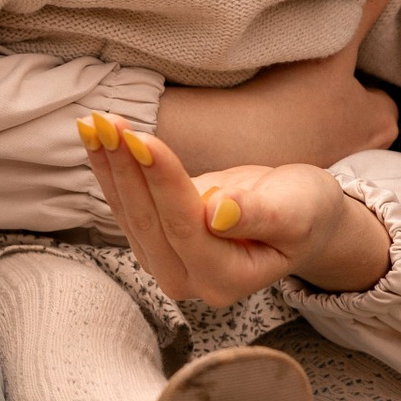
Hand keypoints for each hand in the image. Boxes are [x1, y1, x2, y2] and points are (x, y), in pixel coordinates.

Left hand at [77, 118, 389, 302]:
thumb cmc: (305, 212)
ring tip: (95, 121)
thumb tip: (218, 214)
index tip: (144, 139)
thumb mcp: (297, 210)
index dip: (163, 182)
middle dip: (126, 168)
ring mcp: (167, 263)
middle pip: (148, 221)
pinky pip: (126, 204)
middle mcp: (190, 280)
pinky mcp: (154, 241)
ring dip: (110, 165)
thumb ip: (261, 216)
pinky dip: (110, 169)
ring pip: (129, 212)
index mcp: (227, 280)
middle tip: (107, 121)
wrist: (300, 216)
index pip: (185, 226)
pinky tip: (96, 136)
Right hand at [153, 0, 400, 172]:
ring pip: (327, 132)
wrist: (229, 142)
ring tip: (285, 94)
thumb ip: (366, 4)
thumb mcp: (336, 44)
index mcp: (381, 122)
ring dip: (313, 117)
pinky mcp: (292, 175)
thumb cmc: (291, 96)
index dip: (359, 76)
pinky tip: (267, 116)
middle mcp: (362, 153)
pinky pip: (299, 149)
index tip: (332, 59)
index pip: (381, 96)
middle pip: (356, 114)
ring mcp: (326, 168)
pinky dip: (289, 135)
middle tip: (307, 75)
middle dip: (339, 99)